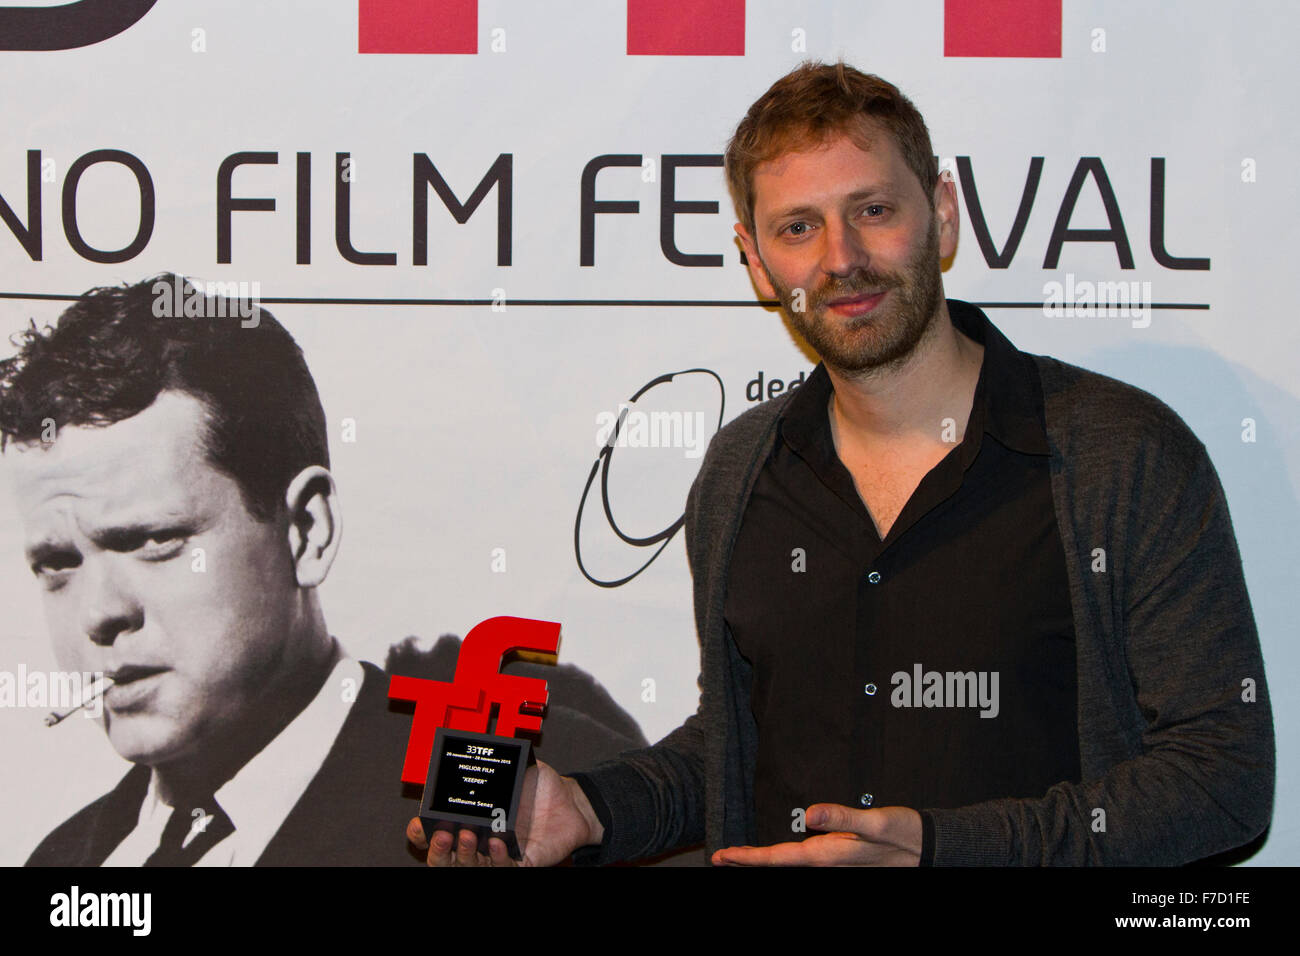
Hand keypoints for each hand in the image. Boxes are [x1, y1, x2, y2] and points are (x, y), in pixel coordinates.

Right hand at [406, 760, 603, 866]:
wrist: (572, 802)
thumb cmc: (540, 786)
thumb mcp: (517, 767)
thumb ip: (498, 760)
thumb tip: (479, 746)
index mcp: (470, 817)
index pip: (434, 832)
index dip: (421, 832)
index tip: (419, 823)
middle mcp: (480, 838)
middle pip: (445, 857)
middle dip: (437, 850)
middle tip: (442, 835)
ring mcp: (497, 854)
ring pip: (470, 866)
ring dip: (465, 855)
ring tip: (469, 836)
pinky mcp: (519, 863)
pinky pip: (503, 869)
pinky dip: (498, 859)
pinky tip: (499, 843)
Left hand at [711, 804, 921, 866]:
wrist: (929, 850)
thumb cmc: (903, 834)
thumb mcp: (875, 823)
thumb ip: (842, 818)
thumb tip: (809, 815)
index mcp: (829, 855)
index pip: (779, 858)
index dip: (749, 858)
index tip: (723, 856)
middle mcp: (828, 863)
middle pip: (779, 865)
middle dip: (749, 862)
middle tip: (720, 858)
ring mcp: (835, 865)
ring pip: (791, 866)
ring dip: (765, 862)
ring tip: (740, 858)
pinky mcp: (842, 861)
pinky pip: (805, 863)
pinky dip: (785, 860)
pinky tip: (782, 856)